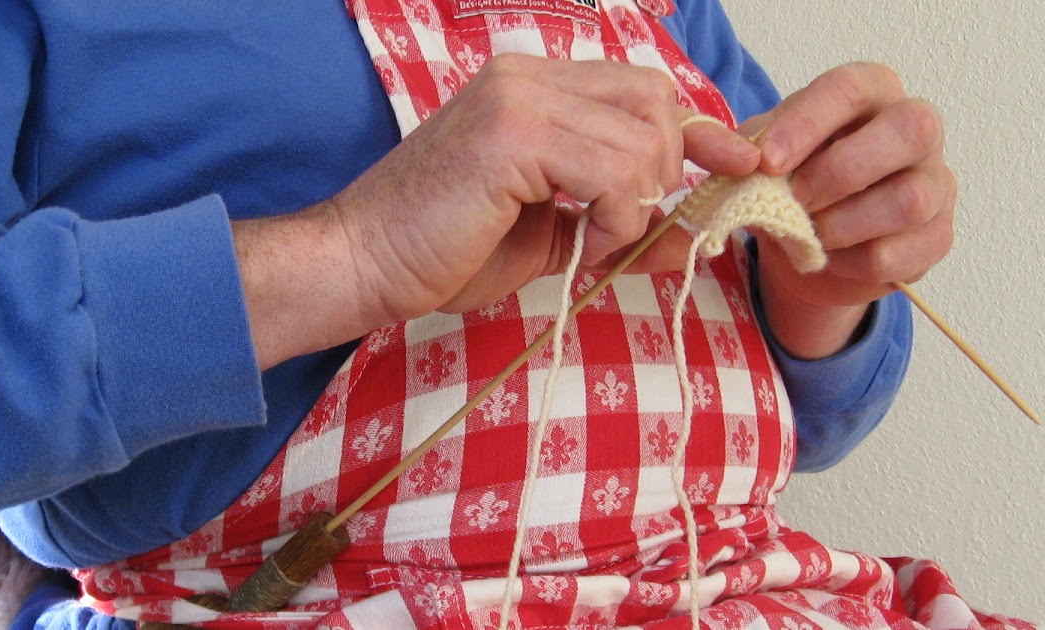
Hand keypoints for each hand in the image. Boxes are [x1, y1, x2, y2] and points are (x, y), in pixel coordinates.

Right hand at [236, 54, 759, 368]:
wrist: (364, 264)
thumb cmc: (442, 251)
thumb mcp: (549, 236)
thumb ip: (614, 224)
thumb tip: (691, 235)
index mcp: (530, 87)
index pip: (641, 89)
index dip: (699, 127)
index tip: (738, 162)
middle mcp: (527, 75)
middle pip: (655, 98)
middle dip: (667, 170)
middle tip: (626, 225)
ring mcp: (519, 98)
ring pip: (643, 135)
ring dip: (637, 202)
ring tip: (593, 242)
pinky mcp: (514, 133)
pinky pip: (615, 167)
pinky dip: (617, 214)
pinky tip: (584, 243)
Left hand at [740, 62, 955, 357]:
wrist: (809, 244)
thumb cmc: (792, 179)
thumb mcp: (763, 154)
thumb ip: (750, 147)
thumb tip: (743, 158)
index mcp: (872, 93)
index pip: (851, 87)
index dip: (807, 123)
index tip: (766, 161)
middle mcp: (917, 130)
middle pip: (909, 130)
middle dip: (838, 172)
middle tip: (792, 199)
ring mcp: (936, 185)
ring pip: (910, 199)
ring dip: (843, 224)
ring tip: (806, 232)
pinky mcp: (935, 238)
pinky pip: (899, 254)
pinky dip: (850, 262)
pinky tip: (827, 258)